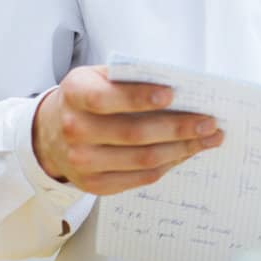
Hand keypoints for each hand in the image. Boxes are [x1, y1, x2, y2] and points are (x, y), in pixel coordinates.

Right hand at [32, 65, 222, 195]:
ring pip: (142, 159)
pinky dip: (169, 164)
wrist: (51, 131)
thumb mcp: (101, 76)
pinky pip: (139, 177)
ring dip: (182, 149)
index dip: (138, 97)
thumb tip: (182, 86)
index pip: (105, 98)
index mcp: (75, 94)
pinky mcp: (93, 184)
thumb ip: (132, 77)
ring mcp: (81, 161)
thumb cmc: (89, 96)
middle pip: (133, 134)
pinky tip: (187, 152)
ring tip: (208, 138)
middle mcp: (75, 130)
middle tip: (209, 122)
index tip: (172, 94)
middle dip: (178, 128)